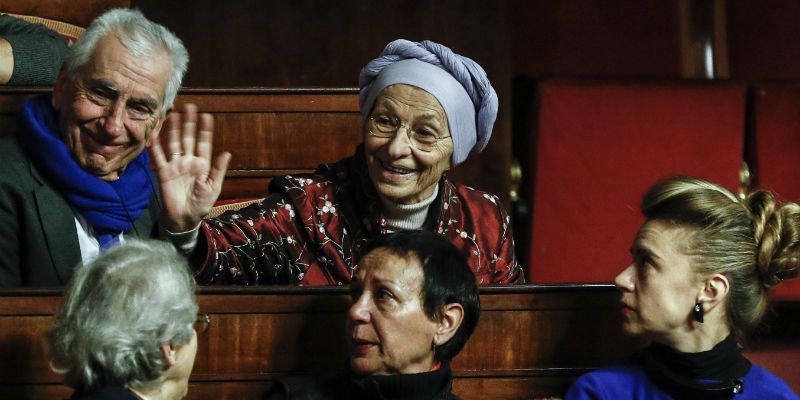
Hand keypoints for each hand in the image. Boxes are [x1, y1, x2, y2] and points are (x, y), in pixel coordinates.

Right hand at [149, 103, 230, 231]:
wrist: (185, 218)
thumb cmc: (202, 204)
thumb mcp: (213, 187)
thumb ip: (218, 170)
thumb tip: (226, 153)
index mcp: (203, 164)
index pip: (204, 143)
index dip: (205, 130)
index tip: (206, 115)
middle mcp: (189, 161)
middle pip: (188, 138)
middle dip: (189, 123)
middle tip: (189, 107)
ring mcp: (176, 165)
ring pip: (174, 143)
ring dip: (173, 129)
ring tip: (173, 114)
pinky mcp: (164, 172)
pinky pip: (158, 156)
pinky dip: (155, 145)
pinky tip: (154, 133)